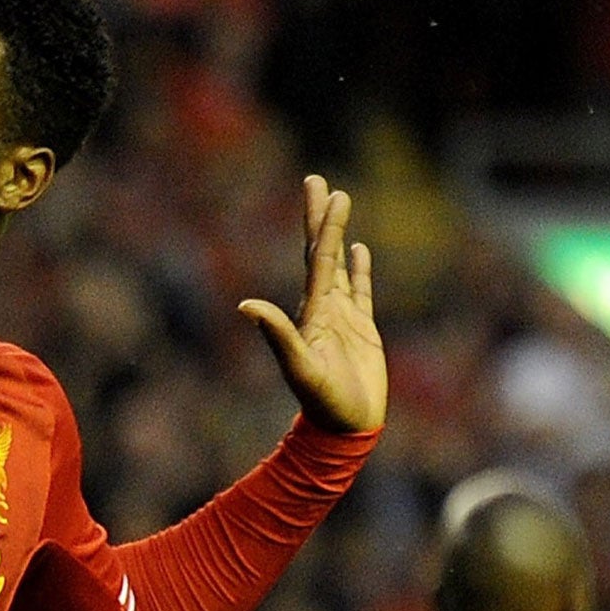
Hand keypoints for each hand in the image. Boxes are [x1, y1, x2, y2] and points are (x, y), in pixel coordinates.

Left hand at [239, 175, 385, 433]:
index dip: (321, 224)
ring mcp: (342, 318)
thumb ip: (278, 334)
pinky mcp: (362, 331)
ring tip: (340, 204)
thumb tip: (247, 304)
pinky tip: (360, 250)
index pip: (317, 258)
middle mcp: (323, 308)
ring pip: (340, 266)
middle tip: (319, 182)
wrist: (343, 428)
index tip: (322, 191)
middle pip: (322, 253)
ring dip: (339, 236)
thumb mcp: (299, 367)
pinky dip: (360, 269)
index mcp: (311, 311)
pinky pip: (361, 291)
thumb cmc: (323, 402)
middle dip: (322, 218)